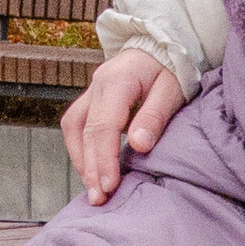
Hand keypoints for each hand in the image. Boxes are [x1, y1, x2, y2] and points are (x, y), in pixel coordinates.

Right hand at [60, 48, 181, 201]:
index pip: (103, 126)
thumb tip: (139, 145)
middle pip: (85, 132)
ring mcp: (91, 92)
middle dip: (91, 168)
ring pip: (73, 128)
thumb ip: (154, 116)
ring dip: (81, 160)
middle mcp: (97, 85)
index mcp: (117, 81)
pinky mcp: (91, 100)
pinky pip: (76, 125)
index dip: (104, 158)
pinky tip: (92, 169)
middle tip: (99, 199)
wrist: (159, 47)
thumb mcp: (171, 90)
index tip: (110, 186)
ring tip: (93, 189)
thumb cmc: (170, 68)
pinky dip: (82, 149)